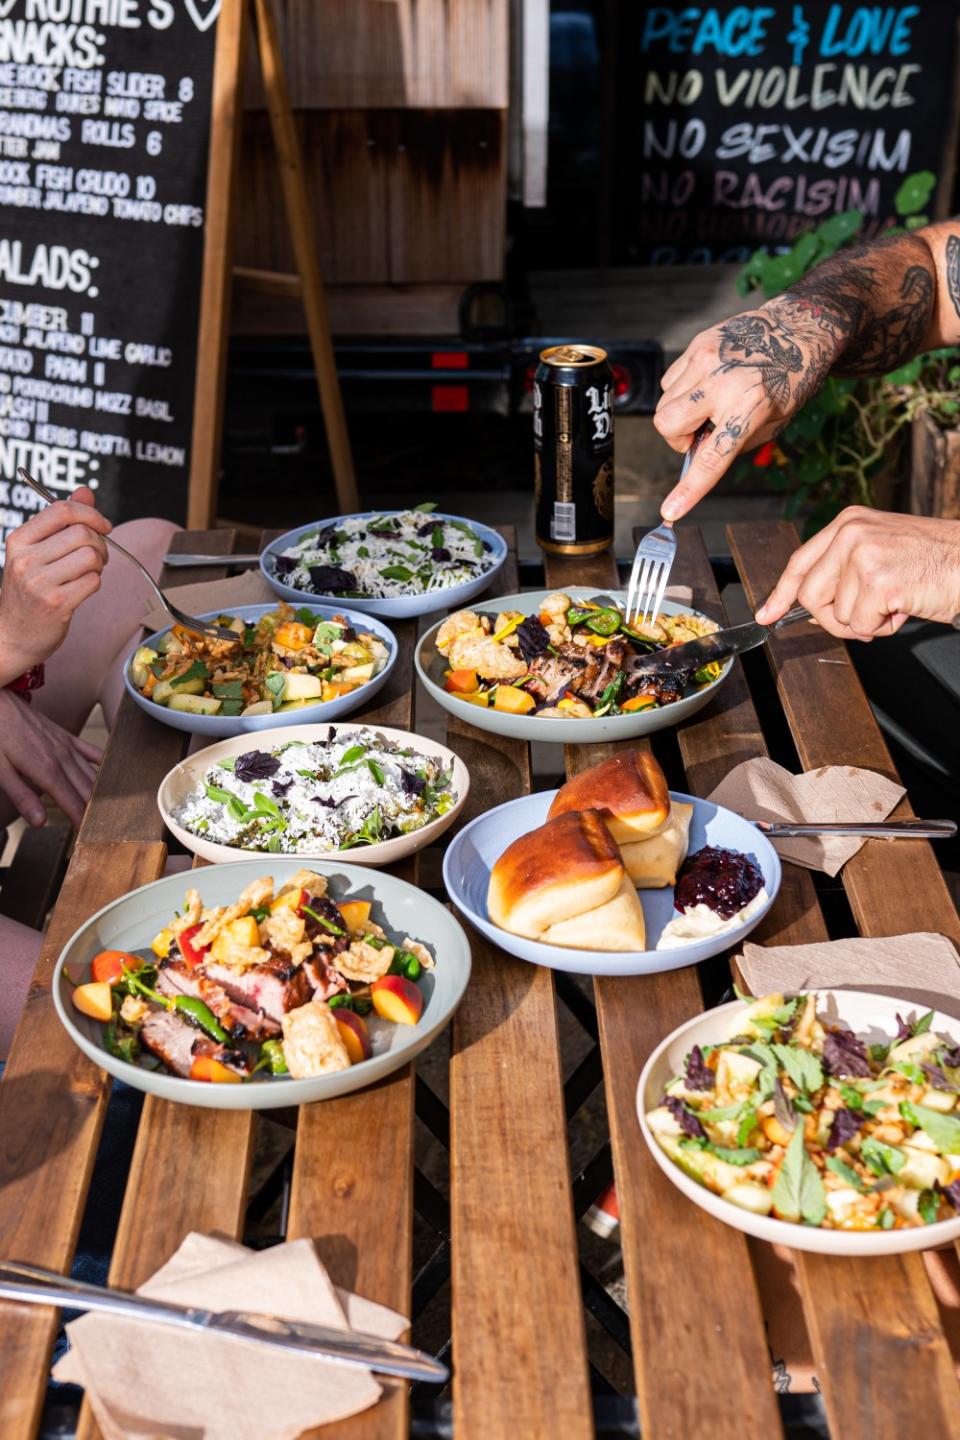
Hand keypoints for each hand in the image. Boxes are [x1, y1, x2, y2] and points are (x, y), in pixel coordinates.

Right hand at [0, 487, 110, 684]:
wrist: (12, 636)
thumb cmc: (28, 591)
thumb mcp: (35, 552)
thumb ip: (61, 521)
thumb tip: (85, 491)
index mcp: (19, 540)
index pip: (61, 510)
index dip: (90, 513)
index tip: (103, 525)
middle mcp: (26, 559)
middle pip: (82, 533)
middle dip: (100, 543)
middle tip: (97, 556)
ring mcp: (39, 582)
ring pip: (91, 557)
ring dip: (99, 564)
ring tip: (89, 572)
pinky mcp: (56, 603)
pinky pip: (93, 581)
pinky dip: (95, 583)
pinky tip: (82, 589)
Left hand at [0, 692, 101, 828]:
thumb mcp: (0, 770)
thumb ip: (22, 796)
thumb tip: (41, 822)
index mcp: (46, 771)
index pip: (73, 804)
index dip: (83, 823)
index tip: (91, 839)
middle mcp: (63, 759)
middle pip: (88, 792)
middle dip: (98, 813)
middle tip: (108, 831)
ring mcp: (67, 746)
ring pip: (93, 775)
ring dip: (103, 795)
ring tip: (112, 813)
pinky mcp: (66, 736)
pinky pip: (92, 752)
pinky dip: (103, 766)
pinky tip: (111, 777)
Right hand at [653, 298, 843, 520]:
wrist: (796, 329)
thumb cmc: (788, 381)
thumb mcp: (773, 422)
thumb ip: (735, 444)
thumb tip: (697, 457)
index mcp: (750, 406)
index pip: (712, 457)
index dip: (689, 489)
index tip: (670, 511)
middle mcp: (723, 381)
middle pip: (667, 425)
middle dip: (677, 437)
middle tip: (702, 433)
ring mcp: (706, 359)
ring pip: (665, 403)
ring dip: (681, 414)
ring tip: (710, 404)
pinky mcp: (698, 344)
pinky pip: (671, 381)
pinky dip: (682, 391)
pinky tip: (707, 385)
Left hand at [757, 509, 959, 640]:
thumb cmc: (934, 561)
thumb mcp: (880, 552)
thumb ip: (843, 571)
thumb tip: (811, 606)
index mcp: (848, 522)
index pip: (800, 562)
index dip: (780, 592)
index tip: (767, 613)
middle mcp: (851, 533)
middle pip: (810, 595)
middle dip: (832, 617)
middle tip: (866, 615)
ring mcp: (863, 555)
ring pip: (836, 614)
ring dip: (865, 621)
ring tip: (894, 602)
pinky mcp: (878, 581)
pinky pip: (860, 625)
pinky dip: (882, 627)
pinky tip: (903, 607)